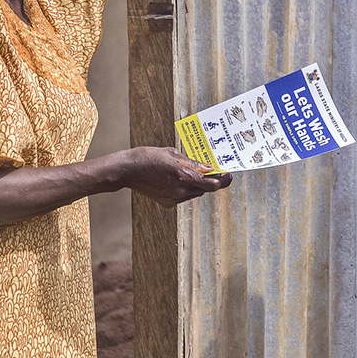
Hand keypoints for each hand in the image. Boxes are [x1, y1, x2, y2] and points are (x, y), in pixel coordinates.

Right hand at [117, 146, 231, 206]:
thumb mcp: (173, 154)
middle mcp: (181, 190)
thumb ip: (193, 163)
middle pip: (205, 188)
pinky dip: (185, 189)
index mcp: (183, 175)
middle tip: (210, 170)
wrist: (127, 170)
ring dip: (197, 184)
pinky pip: (184, 197)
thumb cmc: (149, 156)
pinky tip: (174, 179)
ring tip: (186, 172)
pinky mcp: (167, 203)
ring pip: (195, 193)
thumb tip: (209, 168)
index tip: (228, 175)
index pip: (213, 184)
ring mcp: (174, 198)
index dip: (223, 180)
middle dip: (209, 180)